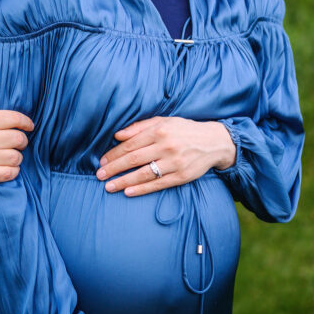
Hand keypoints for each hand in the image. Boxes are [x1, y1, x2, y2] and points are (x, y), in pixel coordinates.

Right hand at [0, 79, 33, 185]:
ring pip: (16, 157)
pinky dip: (13, 170)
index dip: (26, 122)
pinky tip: (9, 167)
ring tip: (13, 154)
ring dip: (18, 156)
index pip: (15, 119)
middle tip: (19, 141)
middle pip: (19, 139)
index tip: (29, 126)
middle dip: (22, 140)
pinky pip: (9, 173)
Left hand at [96, 116, 235, 196]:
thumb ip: (140, 127)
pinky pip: (158, 184)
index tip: (103, 162)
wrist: (214, 142)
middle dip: (114, 168)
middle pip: (134, 159)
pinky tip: (128, 192)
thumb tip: (118, 135)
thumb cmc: (184, 130)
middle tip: (100, 175)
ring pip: (144, 173)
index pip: (131, 144)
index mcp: (160, 131)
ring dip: (124, 181)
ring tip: (109, 187)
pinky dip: (142, 189)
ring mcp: (175, 162)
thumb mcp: (164, 121)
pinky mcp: (182, 176)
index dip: (114, 154)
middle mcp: (166, 146)